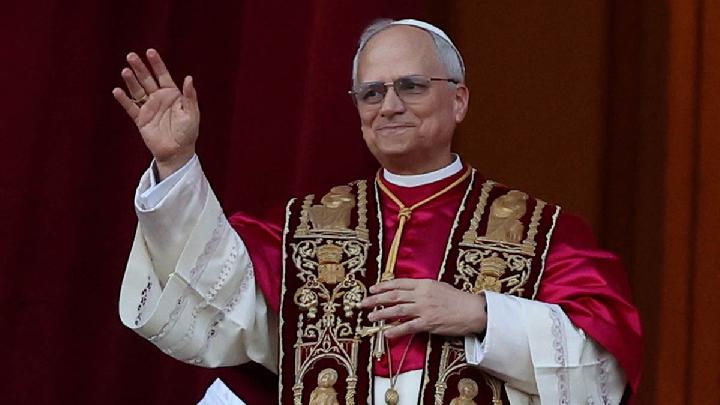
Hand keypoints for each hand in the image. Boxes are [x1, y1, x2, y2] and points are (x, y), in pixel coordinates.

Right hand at [112, 49, 198, 179]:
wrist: (177, 152)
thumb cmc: (188, 133)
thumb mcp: (192, 113)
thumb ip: (189, 96)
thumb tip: (188, 78)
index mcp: (172, 95)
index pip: (163, 75)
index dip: (157, 64)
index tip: (150, 52)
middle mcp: (159, 99)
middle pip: (147, 80)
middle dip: (140, 68)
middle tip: (131, 56)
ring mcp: (149, 108)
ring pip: (138, 91)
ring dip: (131, 81)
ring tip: (125, 70)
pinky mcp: (141, 120)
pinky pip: (131, 108)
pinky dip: (124, 100)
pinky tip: (117, 91)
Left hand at [360, 278, 486, 338]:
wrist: (472, 310)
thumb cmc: (456, 298)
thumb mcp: (438, 286)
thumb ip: (422, 287)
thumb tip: (406, 290)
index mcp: (424, 284)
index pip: (398, 283)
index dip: (383, 286)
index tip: (372, 289)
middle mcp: (422, 295)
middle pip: (394, 296)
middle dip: (376, 299)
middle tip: (364, 303)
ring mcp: (424, 309)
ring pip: (398, 311)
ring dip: (382, 314)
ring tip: (371, 317)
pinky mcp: (428, 323)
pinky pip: (408, 327)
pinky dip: (396, 330)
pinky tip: (386, 333)